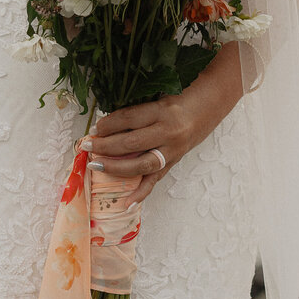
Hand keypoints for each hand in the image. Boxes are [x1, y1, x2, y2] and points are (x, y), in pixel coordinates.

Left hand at [90, 44, 243, 203]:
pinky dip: (140, 193)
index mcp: (164, 111)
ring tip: (96, 165)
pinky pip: (155, 180)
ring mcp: (173, 150)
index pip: (130, 119)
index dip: (108, 124)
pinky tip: (126, 203)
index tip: (94, 128)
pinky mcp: (174, 162)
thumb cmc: (182, 96)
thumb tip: (106, 124)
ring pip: (141, 164)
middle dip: (105, 146)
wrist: (211, 103)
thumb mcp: (159, 95)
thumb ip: (137, 109)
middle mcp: (169, 132)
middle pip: (131, 143)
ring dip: (116, 167)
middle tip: (87, 147)